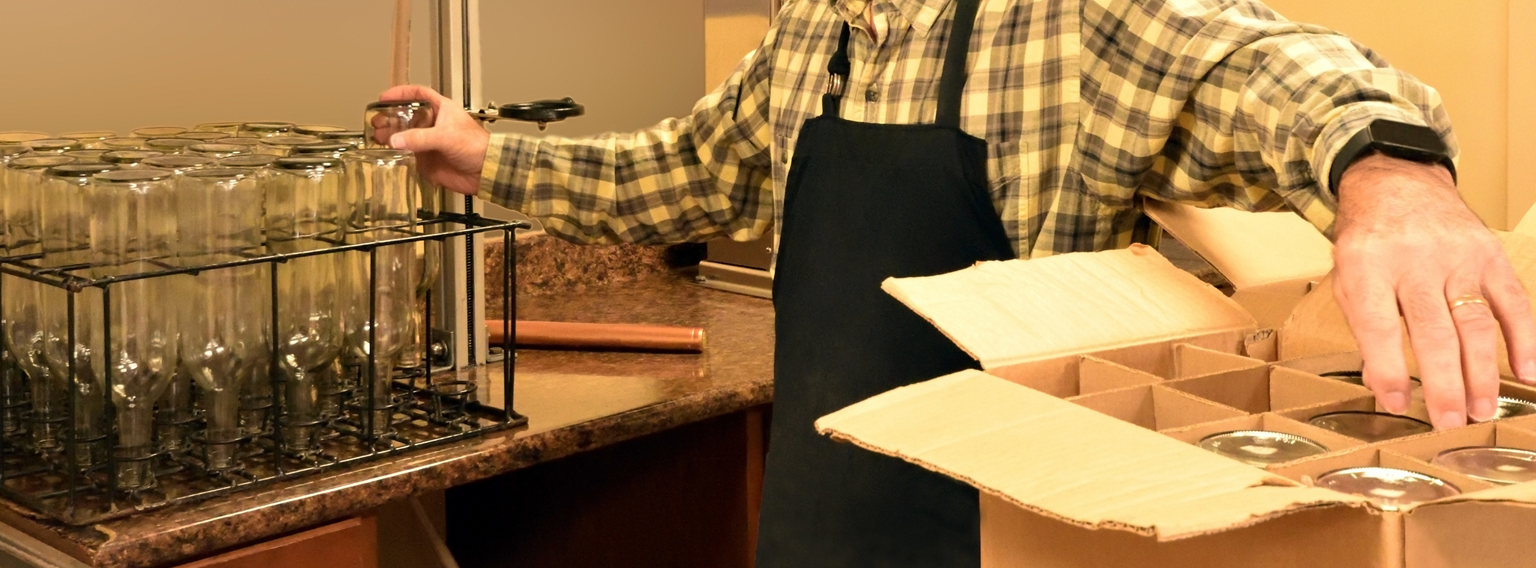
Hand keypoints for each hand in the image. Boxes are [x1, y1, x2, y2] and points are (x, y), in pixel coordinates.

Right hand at [377, 85, 490, 195]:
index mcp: (441, 110)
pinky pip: (408, 155)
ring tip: (377, 137)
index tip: (384, 96)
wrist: (486, 172)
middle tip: (376, 121)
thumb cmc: (477, 147)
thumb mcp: (446, 136)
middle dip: (390, 117)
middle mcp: (433, 125)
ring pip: (405, 136)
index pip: (419, 94)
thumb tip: (395, 140)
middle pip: (407, 116)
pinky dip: (396, 154)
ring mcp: (429, 142)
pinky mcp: (427, 160)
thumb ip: (420, 138)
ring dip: (391, 135)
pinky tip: (386, 153)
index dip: (401, 93)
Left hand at [1333, 153, 1535, 428]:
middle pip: (1433, 331)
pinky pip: (1513, 301)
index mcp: (1367, 267)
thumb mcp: (1346, 278)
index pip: (1379, 327)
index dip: (1388, 370)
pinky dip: (1524, 339)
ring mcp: (1457, 257)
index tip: (1397, 404)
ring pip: (1474, 323)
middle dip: (1444, 383)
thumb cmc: (1369, 242)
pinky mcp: (1488, 255)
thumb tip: (1383, 384)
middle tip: (1450, 421)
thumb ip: (1364, 327)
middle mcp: (1414, 261)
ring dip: (1481, 372)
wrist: (1397, 183)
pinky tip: (1528, 372)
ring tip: (1481, 410)